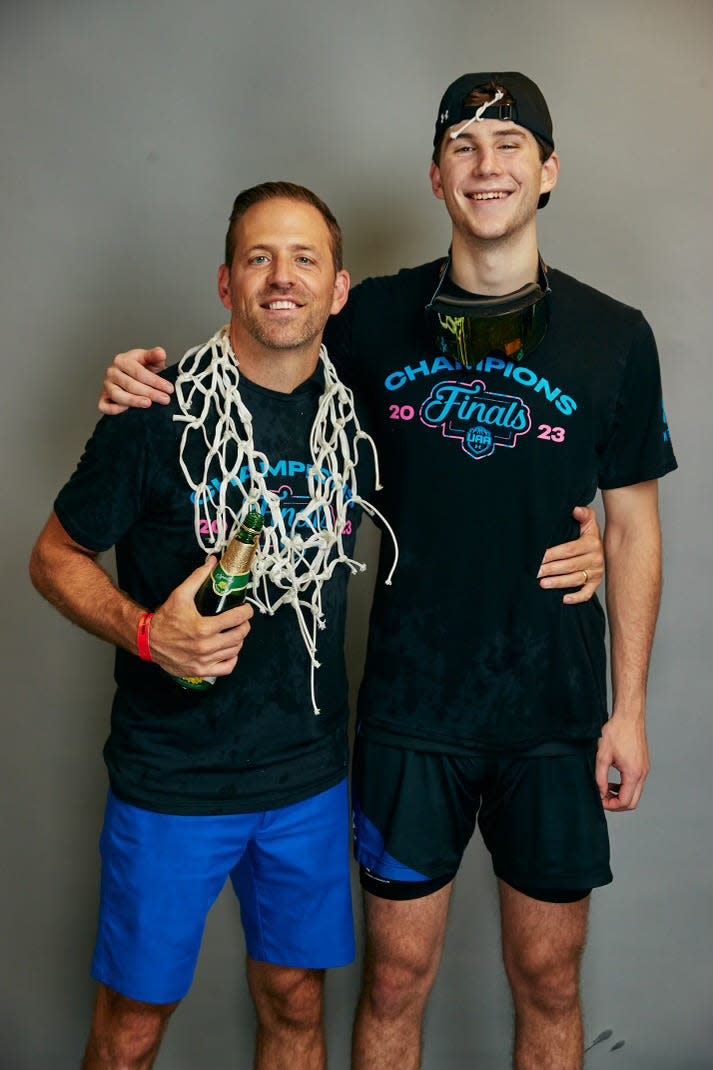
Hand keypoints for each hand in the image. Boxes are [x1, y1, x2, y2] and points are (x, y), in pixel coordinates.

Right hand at [98, 347, 173, 414]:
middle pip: (130, 385)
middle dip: (150, 393)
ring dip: (134, 401)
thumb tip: (161, 353)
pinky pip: (104, 406)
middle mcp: (112, 372)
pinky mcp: (104, 398)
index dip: (155, 381)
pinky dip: (113, 409)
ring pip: (117, 395)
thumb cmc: (143, 369)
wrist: (135, 378)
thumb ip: (155, 356)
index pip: (139, 372)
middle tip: (165, 399)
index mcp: (122, 360)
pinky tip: (127, 410)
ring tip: (148, 404)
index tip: (169, 389)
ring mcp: (107, 385)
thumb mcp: (150, 360)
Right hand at [149, 558, 252, 677]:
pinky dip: (232, 659)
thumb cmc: (165, 618)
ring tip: (235, 632)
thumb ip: (198, 577)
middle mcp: (205, 646)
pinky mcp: (200, 671)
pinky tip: (229, 650)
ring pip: (234, 651)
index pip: (236, 619)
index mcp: (203, 627)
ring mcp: (204, 661)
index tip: (247, 609)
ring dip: (239, 640)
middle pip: (239, 636)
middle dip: (244, 625)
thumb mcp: (180, 594)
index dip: (246, 612)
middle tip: (242, 620)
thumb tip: (212, 562)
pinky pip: (226, 668)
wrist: (148, 640)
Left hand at [537, 505, 603, 603]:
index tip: (539, 557)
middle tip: (535, 572)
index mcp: (591, 543)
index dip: (553, 554)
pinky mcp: (595, 583)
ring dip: (558, 583)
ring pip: (575, 580)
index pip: (569, 550)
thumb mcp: (588, 522)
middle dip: (551, 569)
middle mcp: (595, 559)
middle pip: (570, 565)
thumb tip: (576, 509)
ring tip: (543, 584)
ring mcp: (596, 572)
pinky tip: (563, 599)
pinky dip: (576, 598)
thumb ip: (584, 514)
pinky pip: (587, 593)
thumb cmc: (589, 535)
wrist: (605, 547)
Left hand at [595, 712, 649, 810]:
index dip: (611, 805)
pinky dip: (626, 787)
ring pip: (635, 793)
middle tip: (602, 797)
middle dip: (617, 804)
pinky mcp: (644, 765)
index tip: (599, 799)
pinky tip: (614, 781)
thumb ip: (600, 777)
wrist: (629, 717)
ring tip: (606, 789)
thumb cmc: (616, 732)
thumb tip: (600, 793)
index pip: (625, 802)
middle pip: (633, 802)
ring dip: (621, 795)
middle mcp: (642, 774)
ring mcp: (645, 770)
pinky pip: (637, 783)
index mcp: (633, 774)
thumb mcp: (602, 756)